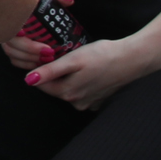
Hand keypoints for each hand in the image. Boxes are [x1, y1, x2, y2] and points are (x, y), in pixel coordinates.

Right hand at [1, 0, 73, 69]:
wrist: (37, 7)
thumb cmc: (42, 0)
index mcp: (12, 11)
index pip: (8, 24)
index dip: (18, 35)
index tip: (32, 39)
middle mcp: (6, 25)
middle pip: (11, 43)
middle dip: (30, 50)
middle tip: (49, 51)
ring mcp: (8, 38)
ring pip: (12, 52)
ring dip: (29, 59)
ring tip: (48, 58)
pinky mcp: (12, 48)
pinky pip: (14, 59)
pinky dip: (26, 63)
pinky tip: (39, 62)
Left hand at [26, 33, 160, 109]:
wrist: (132, 59)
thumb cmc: (102, 56)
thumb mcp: (73, 60)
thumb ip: (50, 72)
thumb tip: (28, 81)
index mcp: (68, 93)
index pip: (41, 84)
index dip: (38, 69)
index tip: (43, 57)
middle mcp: (77, 103)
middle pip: (55, 88)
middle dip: (54, 74)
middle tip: (63, 56)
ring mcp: (89, 103)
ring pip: (69, 90)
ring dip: (68, 78)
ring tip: (78, 63)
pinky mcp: (99, 100)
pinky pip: (83, 92)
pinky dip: (82, 82)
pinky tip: (89, 71)